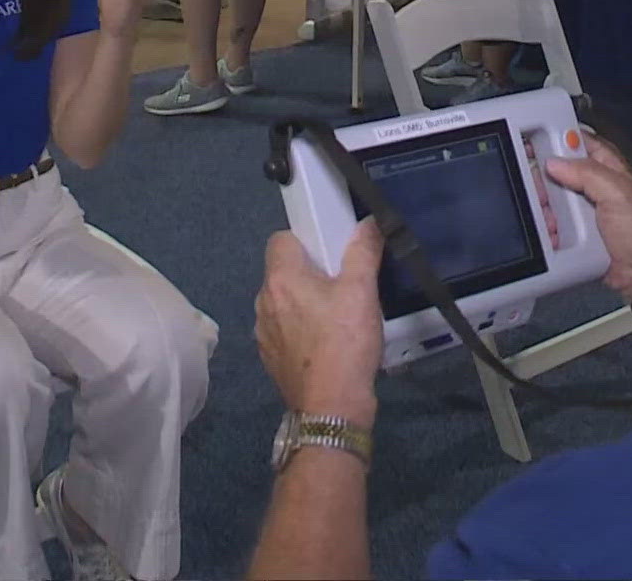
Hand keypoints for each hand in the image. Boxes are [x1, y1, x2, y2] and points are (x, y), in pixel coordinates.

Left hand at [256, 223, 385, 425]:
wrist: (331, 407)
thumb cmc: (345, 343)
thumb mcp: (362, 291)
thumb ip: (363, 252)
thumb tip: (368, 223)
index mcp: (280, 279)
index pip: (280, 239)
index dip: (305, 240)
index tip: (329, 253)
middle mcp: (263, 302)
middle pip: (282, 271)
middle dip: (308, 273)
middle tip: (341, 285)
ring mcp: (263, 332)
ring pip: (282, 302)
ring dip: (303, 302)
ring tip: (336, 317)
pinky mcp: (269, 357)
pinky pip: (283, 329)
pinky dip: (300, 329)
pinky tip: (325, 343)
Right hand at [545, 132, 631, 302]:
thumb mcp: (618, 195)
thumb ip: (587, 173)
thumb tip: (552, 163)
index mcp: (609, 168)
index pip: (579, 141)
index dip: (556, 137)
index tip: (531, 139)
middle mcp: (594, 186)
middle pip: (558, 171)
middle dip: (543, 177)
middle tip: (534, 186)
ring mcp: (584, 211)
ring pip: (552, 199)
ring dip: (542, 206)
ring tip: (541, 215)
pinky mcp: (576, 234)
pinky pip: (553, 225)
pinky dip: (546, 227)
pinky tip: (544, 232)